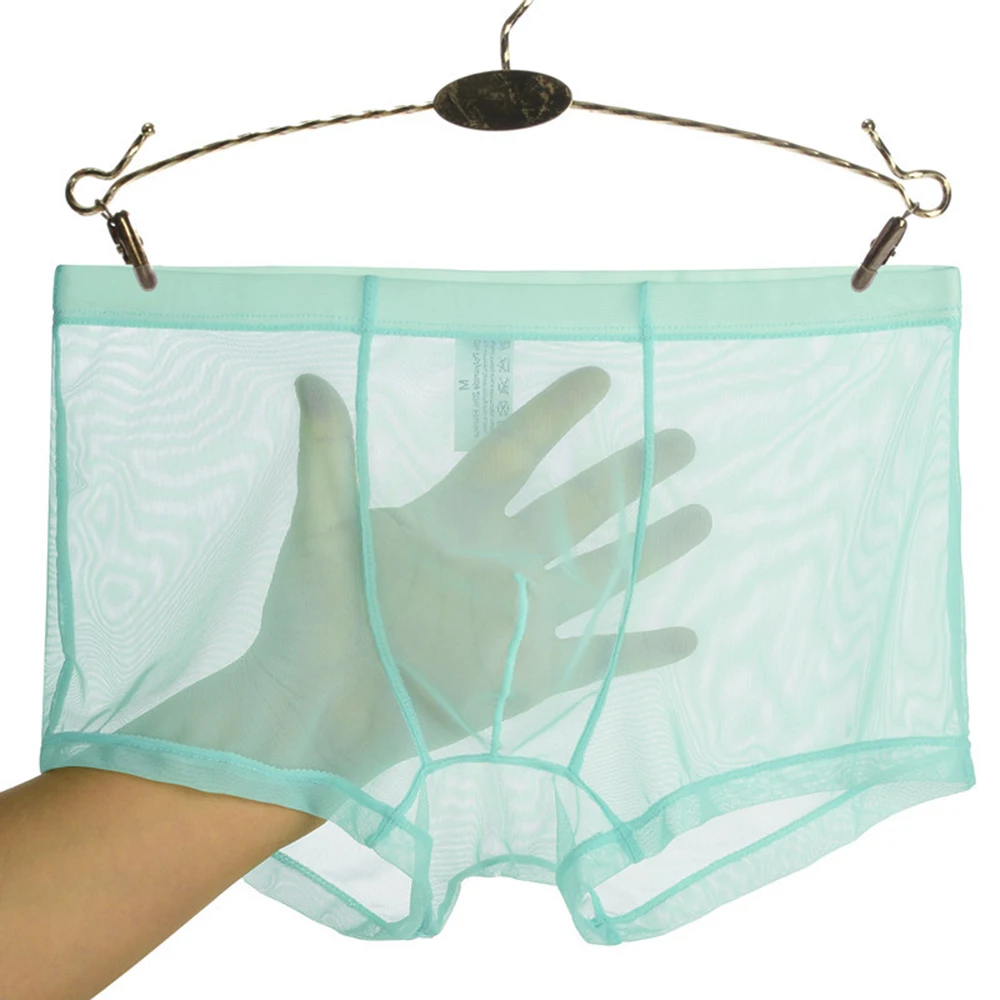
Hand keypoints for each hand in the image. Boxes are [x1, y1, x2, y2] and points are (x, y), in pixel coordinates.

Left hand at [125, 366, 710, 785]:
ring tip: (701, 518)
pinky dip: (640, 650)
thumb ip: (327, 458)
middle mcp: (497, 560)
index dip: (557, 414)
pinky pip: (596, 659)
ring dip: (652, 549)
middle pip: (580, 506)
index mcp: (453, 518)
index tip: (602, 378)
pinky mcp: (525, 676)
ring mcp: (517, 619)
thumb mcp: (320, 530)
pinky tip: (687, 637)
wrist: (312, 710)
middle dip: (632, 474)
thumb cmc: (308, 616)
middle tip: (684, 440)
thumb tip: (311, 376)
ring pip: (602, 575)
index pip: (516, 452)